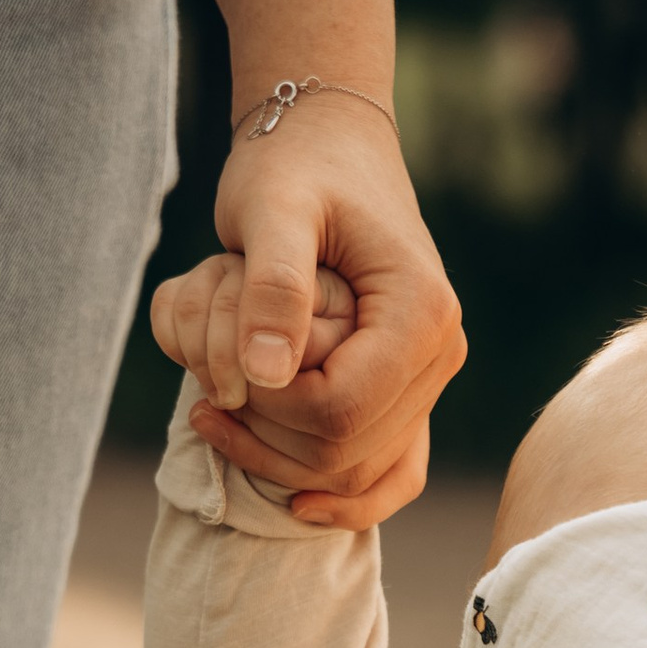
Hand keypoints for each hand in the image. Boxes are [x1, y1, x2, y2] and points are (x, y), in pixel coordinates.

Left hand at [150, 91, 465, 530]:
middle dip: (269, 439)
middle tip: (204, 397)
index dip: (272, 409)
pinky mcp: (410, 392)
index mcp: (421, 313)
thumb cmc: (294, 166)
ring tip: (214, 415)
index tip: (225, 372)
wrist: (328, 145)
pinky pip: (390, 475)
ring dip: (283, 465)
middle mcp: (442, 353)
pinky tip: (291, 502)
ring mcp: (431, 378)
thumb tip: (265, 377)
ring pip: (359, 471)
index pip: (341, 411)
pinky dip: (341, 498)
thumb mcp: (271, 208)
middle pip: (349, 452)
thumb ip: (271, 287)